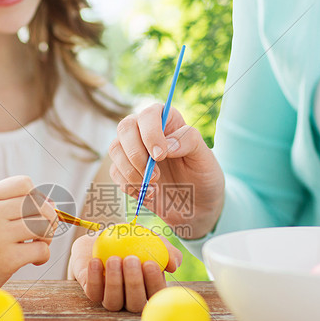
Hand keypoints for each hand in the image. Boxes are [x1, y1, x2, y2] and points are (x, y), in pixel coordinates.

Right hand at [0, 176, 57, 289]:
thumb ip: (16, 203)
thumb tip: (53, 204)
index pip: (25, 184)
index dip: (36, 197)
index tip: (32, 212)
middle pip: (39, 205)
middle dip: (48, 218)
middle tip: (40, 232)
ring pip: (43, 225)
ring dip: (47, 236)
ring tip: (37, 244)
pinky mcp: (5, 259)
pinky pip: (41, 249)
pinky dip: (43, 256)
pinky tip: (33, 260)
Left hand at [69, 232, 181, 312]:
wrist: (101, 237)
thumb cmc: (131, 240)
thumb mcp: (151, 239)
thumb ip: (166, 250)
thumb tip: (174, 265)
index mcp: (148, 288)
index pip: (156, 294)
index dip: (155, 283)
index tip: (151, 263)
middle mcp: (130, 298)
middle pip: (136, 304)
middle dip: (134, 283)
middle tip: (132, 259)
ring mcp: (110, 298)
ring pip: (114, 303)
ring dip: (115, 282)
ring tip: (114, 258)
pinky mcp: (93, 293)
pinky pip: (94, 292)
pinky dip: (95, 277)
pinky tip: (96, 261)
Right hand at [109, 104, 224, 238]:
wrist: (195, 206)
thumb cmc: (202, 176)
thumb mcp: (204, 157)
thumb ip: (189, 141)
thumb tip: (167, 144)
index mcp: (167, 121)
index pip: (149, 114)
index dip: (151, 133)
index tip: (161, 155)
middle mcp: (146, 131)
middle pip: (125, 127)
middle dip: (136, 154)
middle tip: (156, 176)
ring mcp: (132, 150)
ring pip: (115, 149)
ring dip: (132, 171)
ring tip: (154, 187)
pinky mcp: (125, 170)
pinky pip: (115, 172)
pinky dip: (130, 185)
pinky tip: (150, 194)